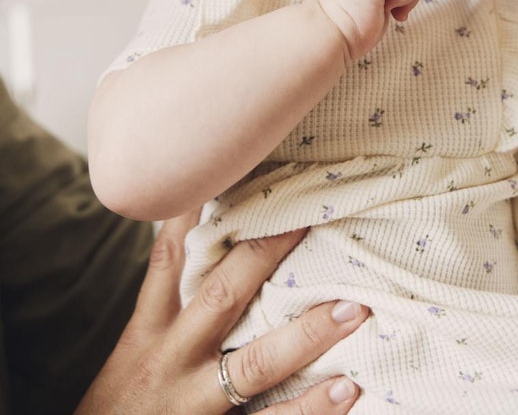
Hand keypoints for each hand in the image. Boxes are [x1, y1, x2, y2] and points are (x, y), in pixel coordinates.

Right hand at [75, 213, 366, 414]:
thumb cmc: (119, 408)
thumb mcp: (133, 352)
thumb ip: (168, 306)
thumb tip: (203, 246)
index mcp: (148, 333)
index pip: (168, 262)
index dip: (194, 214)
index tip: (231, 170)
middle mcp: (172, 360)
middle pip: (220, 297)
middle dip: (264, 255)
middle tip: (311, 219)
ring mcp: (196, 402)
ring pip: (254, 364)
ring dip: (307, 335)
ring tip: (353, 309)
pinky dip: (310, 408)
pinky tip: (347, 387)